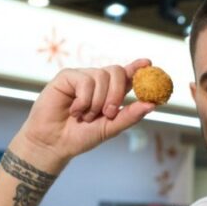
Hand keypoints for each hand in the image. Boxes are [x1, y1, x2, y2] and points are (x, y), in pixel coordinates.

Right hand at [15, 59, 158, 169]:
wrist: (55, 143)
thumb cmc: (81, 136)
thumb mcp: (110, 128)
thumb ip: (130, 116)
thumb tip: (151, 104)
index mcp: (110, 92)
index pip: (127, 75)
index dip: (137, 67)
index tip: (148, 63)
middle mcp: (97, 82)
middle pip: (117, 72)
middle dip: (116, 93)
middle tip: (109, 112)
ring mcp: (82, 77)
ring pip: (101, 77)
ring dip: (96, 102)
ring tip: (85, 117)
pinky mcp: (66, 77)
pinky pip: (84, 81)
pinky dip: (83, 100)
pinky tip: (74, 110)